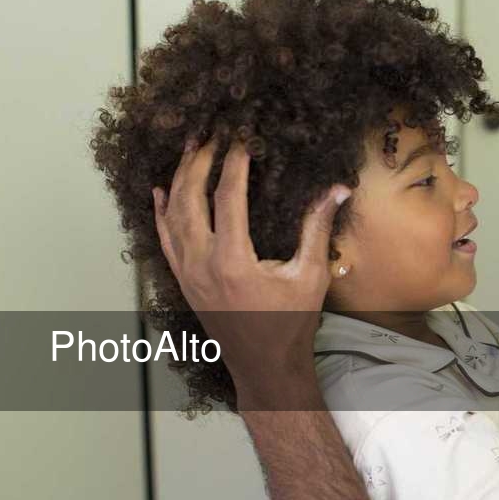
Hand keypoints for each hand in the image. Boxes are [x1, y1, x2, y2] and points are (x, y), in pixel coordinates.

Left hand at [152, 135, 350, 393]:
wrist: (264, 365)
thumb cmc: (292, 324)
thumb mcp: (310, 275)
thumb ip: (318, 228)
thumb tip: (337, 188)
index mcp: (233, 261)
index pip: (227, 196)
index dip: (234, 162)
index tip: (242, 137)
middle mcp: (201, 264)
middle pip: (190, 198)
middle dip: (200, 161)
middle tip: (212, 134)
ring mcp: (186, 274)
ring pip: (171, 215)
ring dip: (179, 179)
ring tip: (190, 149)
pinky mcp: (183, 281)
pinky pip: (164, 239)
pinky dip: (161, 211)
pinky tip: (161, 190)